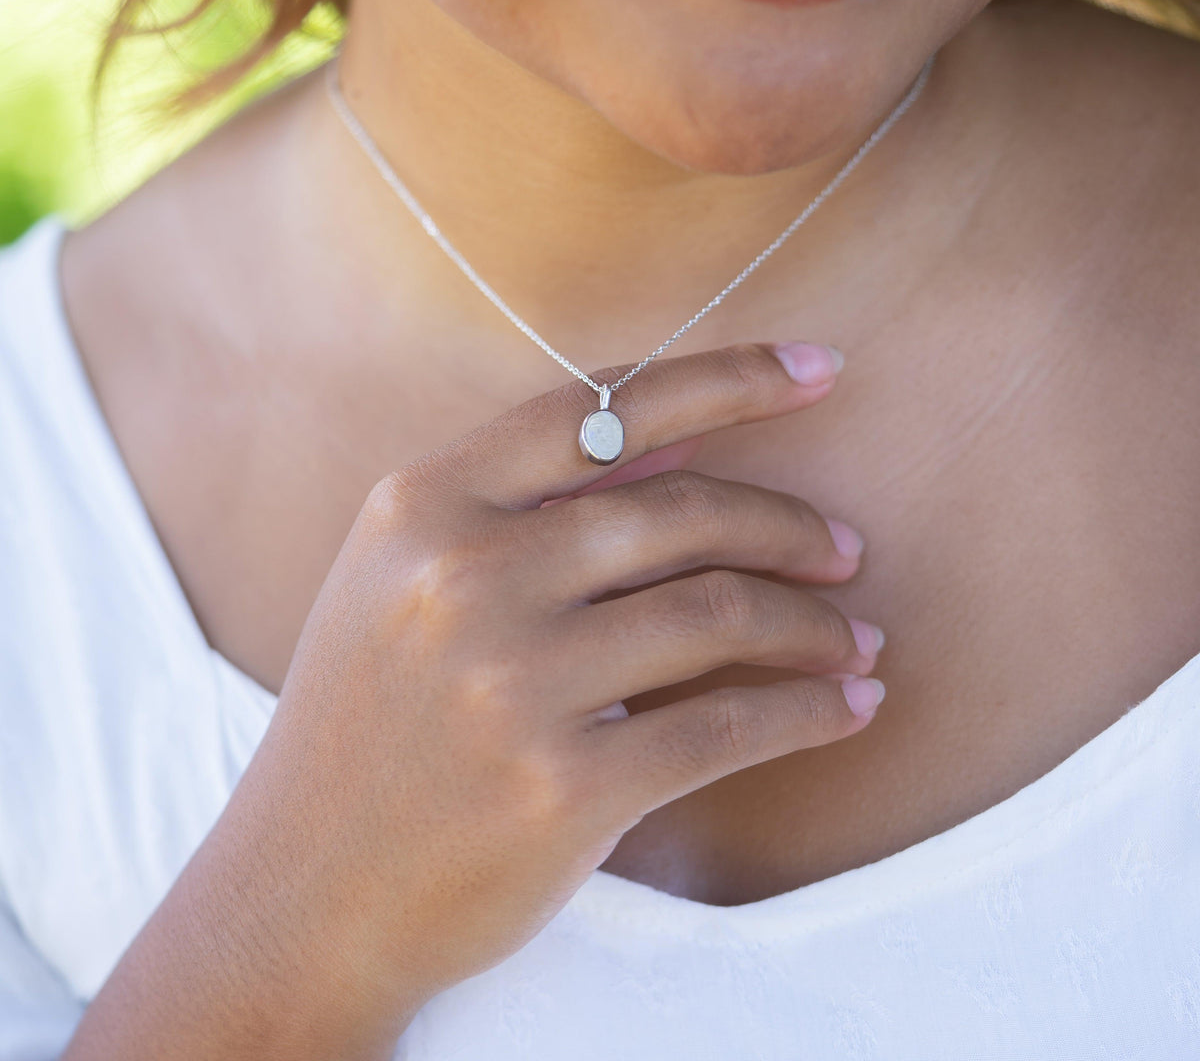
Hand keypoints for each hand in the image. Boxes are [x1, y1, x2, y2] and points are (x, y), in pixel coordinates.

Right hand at [241, 339, 881, 1026]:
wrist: (302, 892)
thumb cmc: (370, 720)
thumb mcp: (406, 578)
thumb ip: (532, 497)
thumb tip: (690, 437)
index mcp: (424, 502)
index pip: (603, 407)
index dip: (728, 377)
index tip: (820, 366)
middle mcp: (463, 573)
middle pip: (681, 511)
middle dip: (788, 525)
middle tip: (845, 550)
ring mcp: (510, 680)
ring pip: (717, 612)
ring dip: (814, 624)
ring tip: (856, 639)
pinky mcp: (561, 786)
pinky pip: (726, 728)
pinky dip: (808, 713)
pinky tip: (847, 710)